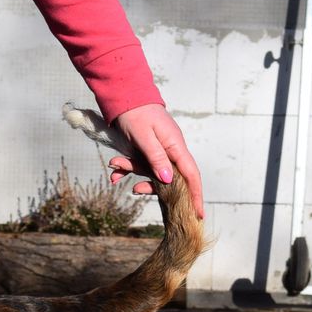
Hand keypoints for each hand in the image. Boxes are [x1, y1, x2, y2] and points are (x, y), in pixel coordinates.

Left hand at [109, 103, 203, 218]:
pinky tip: (113, 174)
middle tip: (136, 192)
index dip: (196, 195)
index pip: (191, 175)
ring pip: (151, 171)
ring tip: (115, 173)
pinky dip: (127, 170)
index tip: (198, 214)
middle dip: (152, 186)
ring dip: (133, 173)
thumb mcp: (144, 137)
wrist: (125, 96)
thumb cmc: (136, 114)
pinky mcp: (148, 149)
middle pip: (170, 177)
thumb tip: (168, 180)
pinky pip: (141, 165)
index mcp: (176, 146)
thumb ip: (156, 158)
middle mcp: (171, 150)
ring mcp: (160, 150)